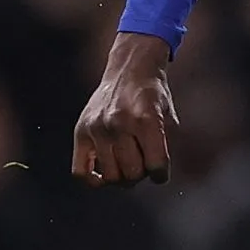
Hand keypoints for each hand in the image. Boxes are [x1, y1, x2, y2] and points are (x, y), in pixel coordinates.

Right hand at [72, 33, 176, 185]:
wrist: (130, 69)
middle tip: (142, 163)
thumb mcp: (169, 117)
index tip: (160, 172)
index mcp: (147, 120)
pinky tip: (103, 175)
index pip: (156, 166)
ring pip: (110, 176)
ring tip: (127, 164)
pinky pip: (80, 171)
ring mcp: (97, 128)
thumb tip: (154, 177)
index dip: (161, 175)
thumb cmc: (153, 95)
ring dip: (122, 177)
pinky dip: (92, 180)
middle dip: (142, 174)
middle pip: (133, 173)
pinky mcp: (81, 131)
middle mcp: (119, 124)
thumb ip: (165, 148)